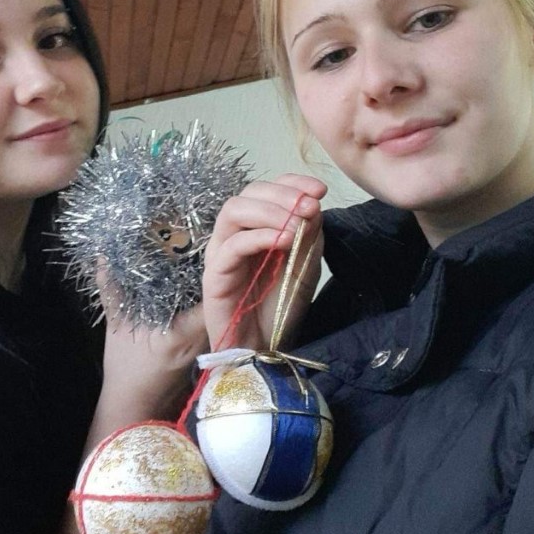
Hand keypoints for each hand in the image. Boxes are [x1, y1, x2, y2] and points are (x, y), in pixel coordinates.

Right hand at [94, 263, 207, 433]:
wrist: (134, 405)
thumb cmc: (125, 369)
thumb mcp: (117, 327)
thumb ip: (112, 291)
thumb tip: (103, 258)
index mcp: (183, 332)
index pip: (210, 295)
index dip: (212, 271)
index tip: (204, 250)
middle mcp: (201, 339)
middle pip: (218, 300)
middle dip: (213, 276)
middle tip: (203, 250)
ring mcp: (206, 347)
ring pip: (215, 311)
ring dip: (210, 291)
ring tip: (201, 263)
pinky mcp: (205, 351)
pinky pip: (210, 320)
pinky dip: (205, 305)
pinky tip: (196, 290)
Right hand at [201, 174, 325, 353]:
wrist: (265, 351)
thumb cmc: (281, 309)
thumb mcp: (305, 266)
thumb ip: (308, 236)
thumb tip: (312, 205)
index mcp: (256, 228)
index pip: (267, 190)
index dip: (291, 183)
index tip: (319, 190)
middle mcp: (235, 234)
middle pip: (248, 193)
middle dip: (283, 194)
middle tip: (310, 207)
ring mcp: (221, 253)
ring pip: (233, 210)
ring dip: (269, 211)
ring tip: (297, 226)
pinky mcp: (214, 275)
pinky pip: (231, 245)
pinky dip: (259, 236)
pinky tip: (284, 241)